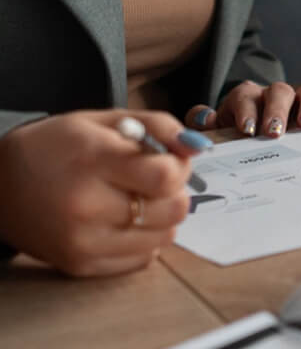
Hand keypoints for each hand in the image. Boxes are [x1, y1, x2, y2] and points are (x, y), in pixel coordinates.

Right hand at [0, 109, 198, 276]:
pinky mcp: (78, 265)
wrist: (0, 183)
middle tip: (158, 178)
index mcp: (94, 161)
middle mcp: (87, 206)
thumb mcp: (106, 119)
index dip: (180, 165)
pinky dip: (146, 240)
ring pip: (161, 238)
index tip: (171, 158)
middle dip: (176, 190)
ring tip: (144, 198)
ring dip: (165, 216)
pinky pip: (139, 260)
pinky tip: (130, 220)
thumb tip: (197, 147)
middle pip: (170, 209)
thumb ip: (159, 126)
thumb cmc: (58, 144)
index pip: (165, 176)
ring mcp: (81, 242)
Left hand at [185, 82, 300, 138]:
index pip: (245, 97)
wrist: (248, 129)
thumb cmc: (232, 132)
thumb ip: (202, 122)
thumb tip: (203, 119)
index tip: (247, 131)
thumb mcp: (214, 127)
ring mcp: (295, 100)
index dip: (247, 112)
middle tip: (274, 133)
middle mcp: (271, 94)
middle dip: (277, 111)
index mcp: (245, 97)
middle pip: (278, 91)